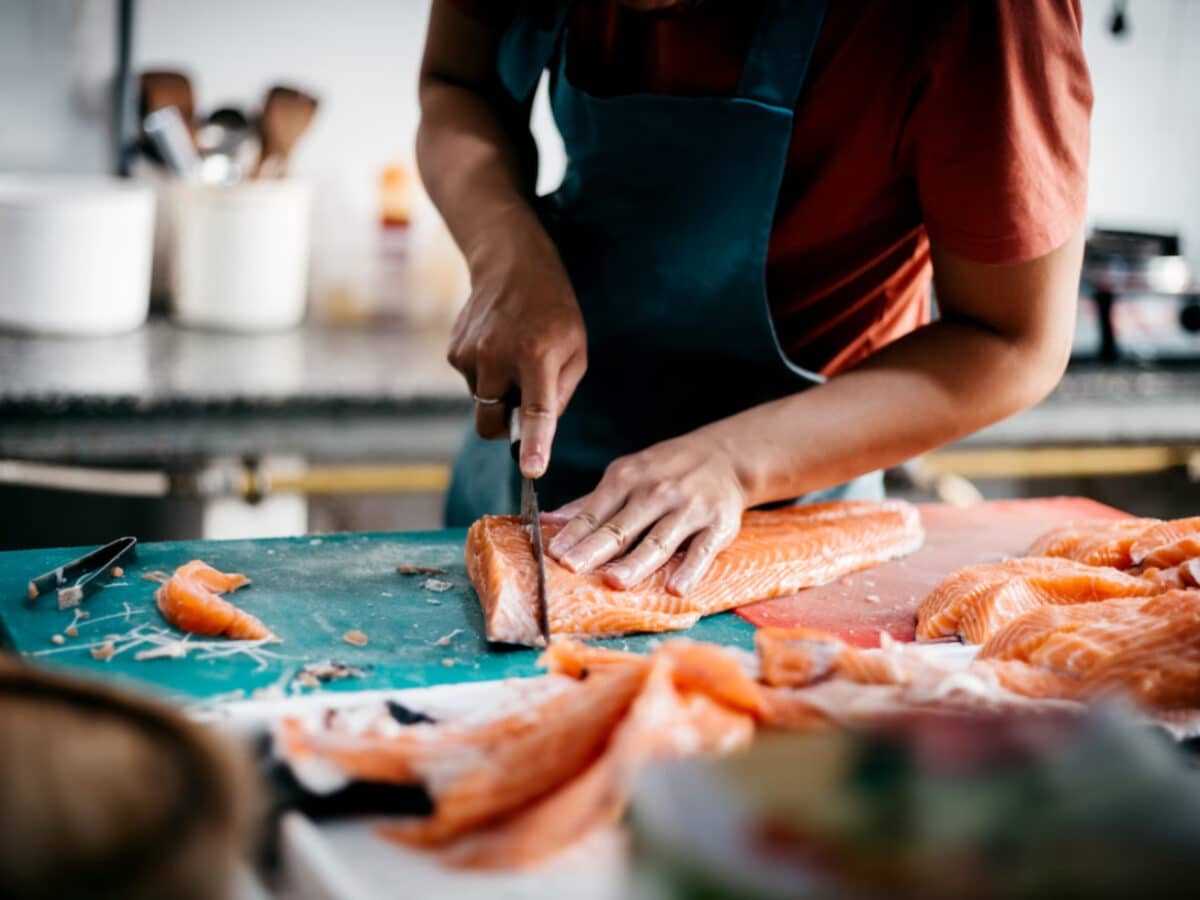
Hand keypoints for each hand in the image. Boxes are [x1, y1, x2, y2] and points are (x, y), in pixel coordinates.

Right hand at [447, 219, 586, 476]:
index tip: (531, 470)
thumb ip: (560, 394)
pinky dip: (486, 376)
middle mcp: (497, 356)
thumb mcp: (575, 349)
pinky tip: (497, 345)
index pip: (536, 411)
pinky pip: (471, 384)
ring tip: (513, 354)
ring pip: (482, 403)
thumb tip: (538, 430)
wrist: (511, 264)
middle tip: (524, 397)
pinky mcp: (453, 352)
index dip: (534, 445)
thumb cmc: (553, 310)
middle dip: (505, 425)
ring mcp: (470, 354)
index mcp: (537, 356)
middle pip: (491, 424)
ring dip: (498, 392)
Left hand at [547, 433, 747, 594]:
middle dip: (595, 548)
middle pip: (622, 528)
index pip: (595, 512)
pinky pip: (702, 550)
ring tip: (614, 581)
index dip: (574, 533)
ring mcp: (689, 509)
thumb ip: (590, 503)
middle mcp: (657, 492)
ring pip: (658, 541)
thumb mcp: (627, 474)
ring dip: (636, 562)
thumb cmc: (666, 470)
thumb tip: (547, 521)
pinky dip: (690, 569)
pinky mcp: (718, 525)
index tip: (554, 553)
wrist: (725, 456)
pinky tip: (676, 588)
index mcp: (628, 478)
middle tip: (572, 568)